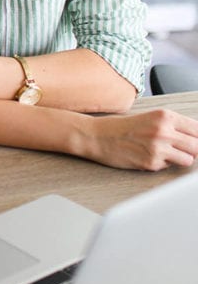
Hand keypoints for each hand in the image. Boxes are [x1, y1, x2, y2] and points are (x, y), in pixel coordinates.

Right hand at [81, 109, 197, 170]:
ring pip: (189, 159)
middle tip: (181, 148)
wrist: (96, 136)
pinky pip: (170, 167)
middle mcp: (163, 131)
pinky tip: (149, 156)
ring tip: (166, 153)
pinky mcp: (151, 163)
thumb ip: (173, 125)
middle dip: (192, 149)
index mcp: (164, 116)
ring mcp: (158, 148)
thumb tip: (195, 138)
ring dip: (181, 158)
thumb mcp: (149, 118)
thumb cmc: (120, 127)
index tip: (195, 141)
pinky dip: (163, 164)